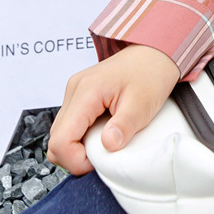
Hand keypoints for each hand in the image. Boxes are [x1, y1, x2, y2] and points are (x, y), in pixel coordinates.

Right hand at [47, 44, 179, 174]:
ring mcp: (76, 90)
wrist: (157, 51)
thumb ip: (123, 127)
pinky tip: (104, 130)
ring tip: (107, 139)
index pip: (60, 141)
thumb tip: (107, 146)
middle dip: (76, 155)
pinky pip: (72, 124)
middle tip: (104, 153)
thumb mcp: (143, 104)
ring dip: (80, 145)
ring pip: (62, 133)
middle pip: (56, 139)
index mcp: (86, 91)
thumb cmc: (152, 72)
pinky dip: (83, 134)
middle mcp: (75, 89)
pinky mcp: (81, 94)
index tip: (98, 163)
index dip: (75, 161)